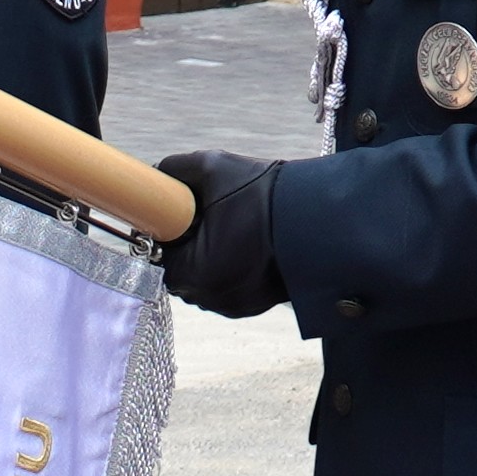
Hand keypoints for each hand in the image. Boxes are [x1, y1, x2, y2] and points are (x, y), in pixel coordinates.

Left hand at [157, 151, 286, 319]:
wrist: (322, 217)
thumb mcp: (212, 169)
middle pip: (180, 269)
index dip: (169, 229)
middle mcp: (211, 298)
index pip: (159, 253)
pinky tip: (246, 242)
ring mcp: (233, 306)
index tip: (184, 210)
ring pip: (204, 278)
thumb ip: (173, 171)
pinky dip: (230, 266)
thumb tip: (154, 174)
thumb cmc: (266, 196)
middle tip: (210, 214)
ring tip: (233, 226)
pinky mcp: (252, 306)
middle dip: (189, 243)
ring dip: (209, 256)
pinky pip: (226, 285)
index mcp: (195, 274)